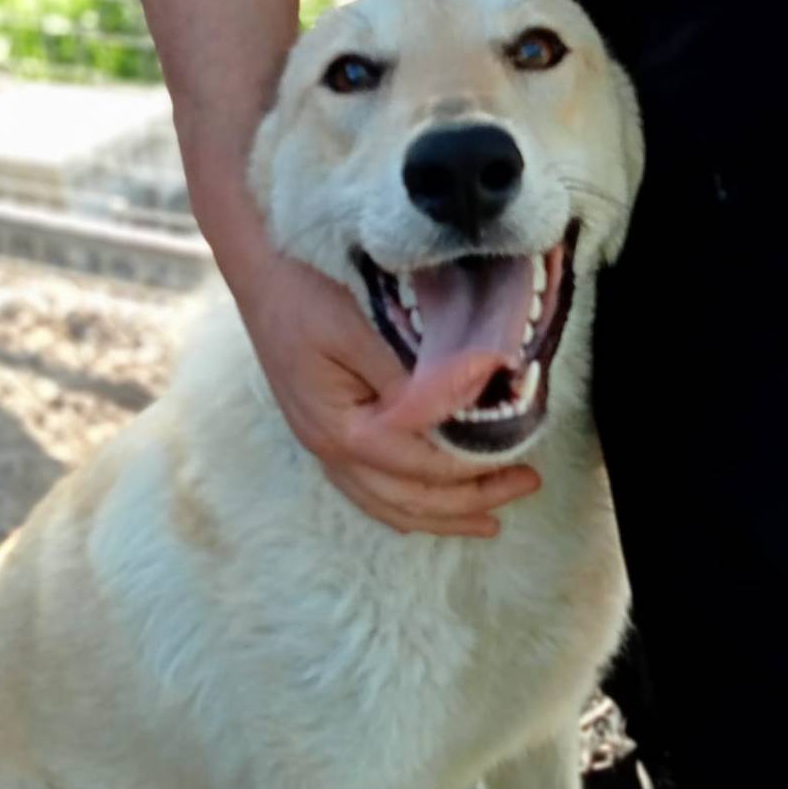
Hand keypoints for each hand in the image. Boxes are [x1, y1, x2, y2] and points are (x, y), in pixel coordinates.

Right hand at [183, 127, 539, 539]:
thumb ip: (408, 376)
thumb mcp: (359, 326)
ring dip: (442, 514)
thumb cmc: (307, 291)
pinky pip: (365, 490)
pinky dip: (402, 507)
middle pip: (409, 497)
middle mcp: (330, 449)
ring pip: (387, 504)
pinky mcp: (324, 434)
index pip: (422, 466)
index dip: (474, 468)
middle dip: (472, 499)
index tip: (521, 454)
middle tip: (527, 482)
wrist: (260, 270)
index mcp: (343, 427)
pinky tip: (428, 513)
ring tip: (490, 518)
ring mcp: (323, 446)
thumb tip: (463, 408)